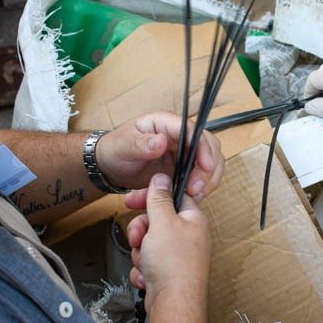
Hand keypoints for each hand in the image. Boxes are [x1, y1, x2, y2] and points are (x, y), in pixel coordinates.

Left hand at [95, 112, 224, 203]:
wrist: (111, 166)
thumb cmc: (116, 149)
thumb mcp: (124, 145)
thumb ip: (141, 144)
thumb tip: (161, 141)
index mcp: (166, 124)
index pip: (193, 130)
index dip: (203, 147)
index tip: (205, 166)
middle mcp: (181, 136)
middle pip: (210, 146)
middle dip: (208, 168)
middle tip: (195, 189)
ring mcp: (185, 153)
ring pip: (211, 163)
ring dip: (206, 181)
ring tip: (191, 197)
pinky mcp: (185, 169)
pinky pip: (202, 178)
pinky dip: (199, 190)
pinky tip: (186, 199)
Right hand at [126, 173, 210, 314]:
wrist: (173, 305)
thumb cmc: (173, 264)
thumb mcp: (162, 222)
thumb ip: (159, 198)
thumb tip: (162, 177)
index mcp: (193, 220)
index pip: (171, 197)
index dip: (150, 197)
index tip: (132, 199)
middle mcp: (189, 237)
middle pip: (156, 222)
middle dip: (141, 232)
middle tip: (138, 238)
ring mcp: (179, 256)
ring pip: (148, 243)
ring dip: (140, 252)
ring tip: (146, 262)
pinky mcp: (168, 273)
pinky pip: (148, 263)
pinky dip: (143, 270)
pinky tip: (148, 277)